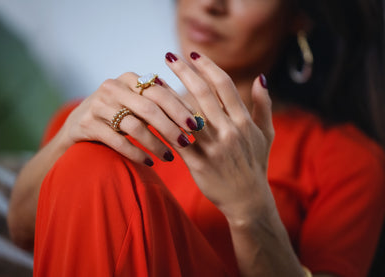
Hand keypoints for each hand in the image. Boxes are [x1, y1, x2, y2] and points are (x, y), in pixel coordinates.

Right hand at [57, 72, 198, 165]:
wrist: (78, 123)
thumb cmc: (118, 113)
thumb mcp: (136, 102)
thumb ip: (160, 102)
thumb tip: (197, 114)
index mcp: (128, 78)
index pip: (160, 92)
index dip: (179, 108)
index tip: (196, 124)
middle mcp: (112, 87)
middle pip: (148, 108)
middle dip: (170, 127)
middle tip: (186, 142)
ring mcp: (97, 105)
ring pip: (134, 126)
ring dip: (156, 144)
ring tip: (169, 157)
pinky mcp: (87, 124)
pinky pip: (118, 141)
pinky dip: (136, 153)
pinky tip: (149, 161)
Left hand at [165, 52, 274, 222]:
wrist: (248, 200)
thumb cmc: (255, 165)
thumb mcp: (265, 134)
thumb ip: (263, 105)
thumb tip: (260, 78)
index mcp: (243, 121)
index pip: (223, 85)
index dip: (207, 66)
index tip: (193, 54)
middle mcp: (228, 130)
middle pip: (202, 93)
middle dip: (184, 72)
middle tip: (168, 56)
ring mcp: (213, 147)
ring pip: (185, 114)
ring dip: (168, 95)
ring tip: (152, 81)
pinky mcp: (198, 163)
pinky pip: (177, 139)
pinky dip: (163, 125)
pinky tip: (150, 113)